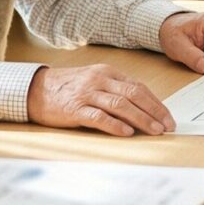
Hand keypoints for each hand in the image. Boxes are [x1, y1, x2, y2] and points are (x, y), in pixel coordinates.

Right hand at [28, 63, 175, 136]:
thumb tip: (143, 108)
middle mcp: (99, 80)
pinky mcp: (74, 109)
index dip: (156, 103)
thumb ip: (115, 90)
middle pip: (133, 94)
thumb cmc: (68, 87)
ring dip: (140, 119)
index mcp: (107, 72)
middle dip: (154, 111)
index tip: (168, 117)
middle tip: (167, 126)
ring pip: (120, 105)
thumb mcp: (94, 81)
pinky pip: (98, 117)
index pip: (138, 87)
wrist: (35, 89)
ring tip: (154, 130)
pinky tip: (126, 132)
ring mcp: (87, 94)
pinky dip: (114, 125)